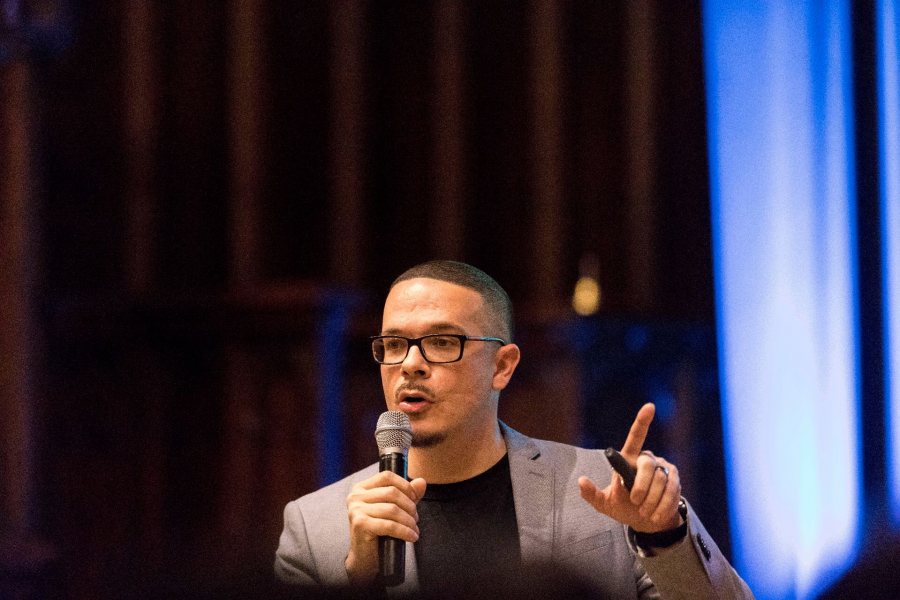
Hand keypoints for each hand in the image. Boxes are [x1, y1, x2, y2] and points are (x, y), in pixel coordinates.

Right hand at [344, 471, 426, 585]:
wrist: (365, 558)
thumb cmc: (379, 532)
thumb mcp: (394, 509)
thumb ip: (407, 495)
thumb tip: (421, 481)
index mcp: (361, 488)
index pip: (387, 476)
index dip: (405, 485)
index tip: (415, 499)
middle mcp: (355, 496)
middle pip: (391, 492)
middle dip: (409, 506)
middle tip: (415, 519)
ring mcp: (356, 509)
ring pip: (392, 509)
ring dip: (409, 520)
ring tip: (414, 529)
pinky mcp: (360, 524)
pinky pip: (389, 525)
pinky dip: (404, 531)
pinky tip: (412, 536)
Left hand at [578, 403, 682, 532]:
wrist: (647, 523)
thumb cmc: (623, 508)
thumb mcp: (604, 504)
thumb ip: (592, 494)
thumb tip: (581, 481)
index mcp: (629, 459)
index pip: (636, 437)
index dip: (642, 421)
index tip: (650, 406)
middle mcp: (647, 459)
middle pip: (647, 465)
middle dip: (641, 486)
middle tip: (635, 502)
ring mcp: (664, 468)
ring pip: (661, 481)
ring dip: (652, 501)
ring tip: (644, 513)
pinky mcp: (675, 480)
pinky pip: (672, 491)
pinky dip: (663, 506)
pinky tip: (656, 515)